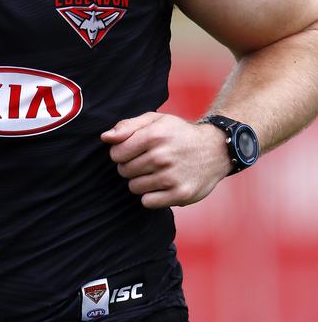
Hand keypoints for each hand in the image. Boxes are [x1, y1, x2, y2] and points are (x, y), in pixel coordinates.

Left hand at [101, 112, 231, 208]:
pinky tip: (161, 185)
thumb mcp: (155, 120)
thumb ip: (127, 126)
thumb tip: (105, 138)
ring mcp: (172, 177)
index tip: (130, 151)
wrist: (215, 149)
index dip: (120, 153)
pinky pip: (148, 202)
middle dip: (129, 167)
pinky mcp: (180, 194)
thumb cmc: (178, 134)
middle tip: (146, 161)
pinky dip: (150, 195)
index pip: (116, 153)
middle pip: (124, 171)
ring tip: (155, 172)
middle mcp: (162, 156)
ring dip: (140, 181)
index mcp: (154, 135)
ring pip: (134, 187)